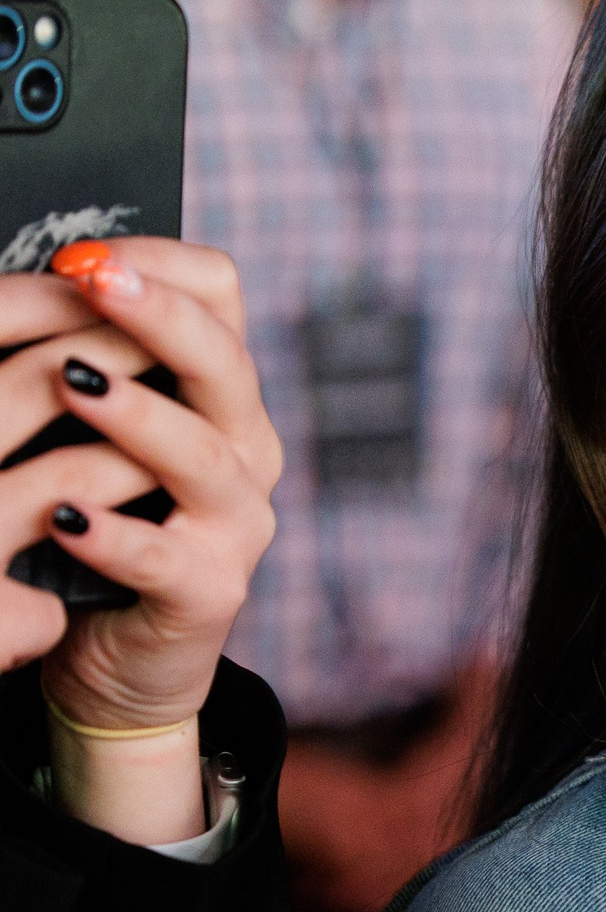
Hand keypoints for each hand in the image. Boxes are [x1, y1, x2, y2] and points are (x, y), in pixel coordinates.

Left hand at [0, 239, 280, 841]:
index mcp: (222, 397)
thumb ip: (95, 364)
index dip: (161, 266)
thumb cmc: (97, 529)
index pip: (222, 298)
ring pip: (204, 456)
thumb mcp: (101, 435)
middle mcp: (246, 452)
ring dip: (136, 415)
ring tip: (71, 384)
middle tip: (95, 281)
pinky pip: (166, 558)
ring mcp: (237, 525)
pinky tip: (64, 519)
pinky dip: (114, 537)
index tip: (88, 255)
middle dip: (159, 316)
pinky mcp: (210, 593)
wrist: (122, 656)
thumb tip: (53, 279)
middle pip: (226, 364)